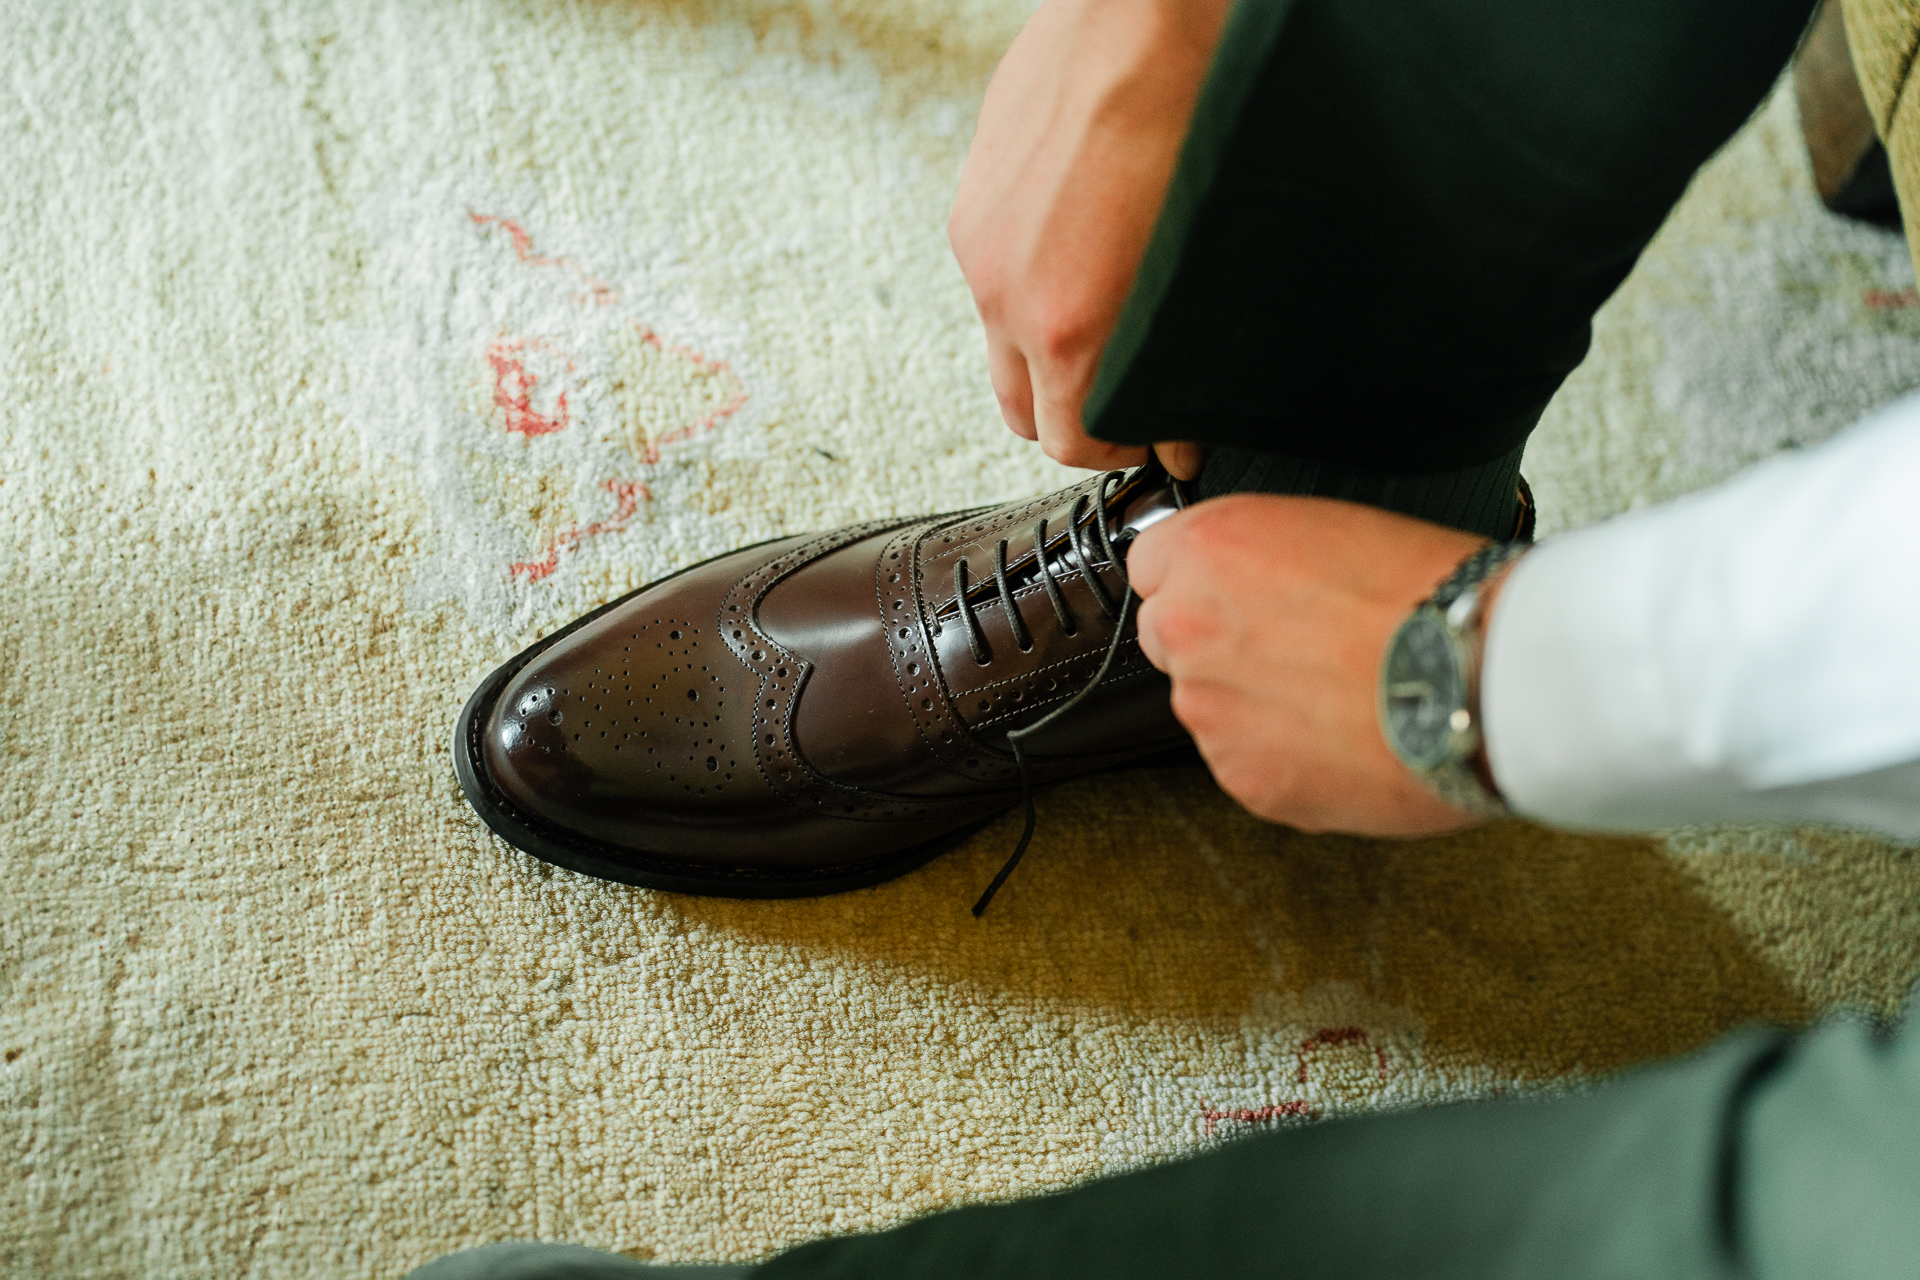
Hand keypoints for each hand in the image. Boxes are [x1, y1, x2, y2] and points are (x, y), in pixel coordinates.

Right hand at [949, 0, 1227, 478]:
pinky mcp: (975, 196)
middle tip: (1131, 398)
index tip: (1159, 436)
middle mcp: (1007, 292)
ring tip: (1106, 324)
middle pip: (1022, 411)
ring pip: (1002, 342)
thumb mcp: (1211, 266)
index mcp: (1068, 324)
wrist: (1146, 9)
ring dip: (1048, 355)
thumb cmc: (1201, 114)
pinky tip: (1083, 249)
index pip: (1071, 443)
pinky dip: (1032, 288)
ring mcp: (981, 242)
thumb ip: (1184, 359)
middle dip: (1078, 418)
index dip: (1122, 450)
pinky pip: (995, 274)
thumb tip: (1180, 415)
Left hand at [1130, 494, 1498, 834]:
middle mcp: (1188, 629)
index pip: (1153, 563)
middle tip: (1299, 648)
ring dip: (1256, 705)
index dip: (1199, 579)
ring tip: (1343, 696)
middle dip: (1218, 643)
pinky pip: (1249, 764)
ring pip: (1211, 707)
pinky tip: (1349, 738)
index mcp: (1208, 551)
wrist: (1483, 677)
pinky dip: (1287, 759)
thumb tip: (1256, 586)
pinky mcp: (1244, 779)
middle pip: (1169, 637)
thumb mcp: (1336, 527)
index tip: (1233, 592)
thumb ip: (1265, 558)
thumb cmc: (1432, 593)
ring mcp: (1209, 712)